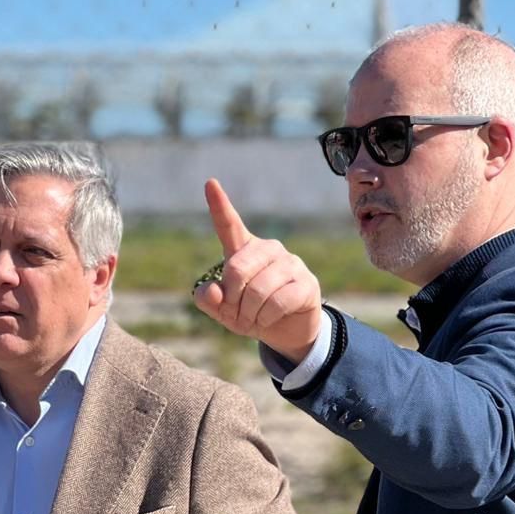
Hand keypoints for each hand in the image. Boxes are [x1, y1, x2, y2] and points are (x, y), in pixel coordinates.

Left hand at [192, 178, 322, 362]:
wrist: (286, 330)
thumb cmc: (250, 312)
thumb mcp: (222, 310)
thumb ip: (208, 299)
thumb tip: (214, 292)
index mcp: (243, 250)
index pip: (228, 225)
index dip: (219, 205)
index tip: (210, 183)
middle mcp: (267, 249)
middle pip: (236, 269)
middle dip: (231, 299)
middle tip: (236, 312)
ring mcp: (289, 263)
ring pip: (257, 290)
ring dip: (249, 314)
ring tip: (253, 319)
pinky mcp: (306, 282)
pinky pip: (276, 302)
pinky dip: (265, 319)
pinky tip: (268, 320)